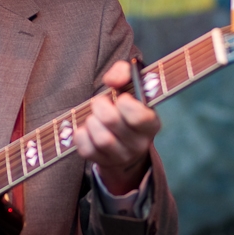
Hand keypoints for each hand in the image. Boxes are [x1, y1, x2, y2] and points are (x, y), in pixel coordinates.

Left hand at [74, 60, 160, 194]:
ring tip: (94, 116)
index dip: (124, 103)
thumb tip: (112, 80)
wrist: (123, 139)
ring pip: (102, 139)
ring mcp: (122, 156)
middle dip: (100, 106)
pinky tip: (87, 128)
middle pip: (112, 122)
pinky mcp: (103, 162)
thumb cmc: (127, 106)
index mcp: (151, 123)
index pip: (139, 117)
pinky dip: (82, 135)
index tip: (120, 97)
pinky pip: (87, 150)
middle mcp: (140, 143)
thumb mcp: (131, 85)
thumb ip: (124, 72)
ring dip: (92, 121)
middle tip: (99, 102)